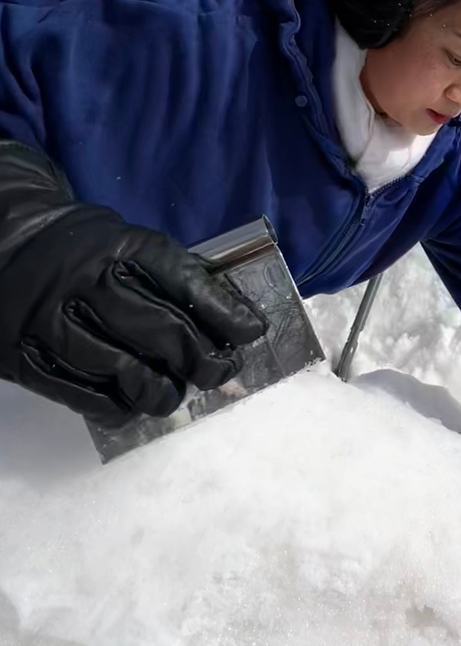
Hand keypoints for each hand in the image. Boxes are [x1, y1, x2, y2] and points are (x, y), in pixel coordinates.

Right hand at [0, 142, 265, 425]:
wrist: (0, 244)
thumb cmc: (80, 249)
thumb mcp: (121, 239)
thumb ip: (167, 273)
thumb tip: (230, 317)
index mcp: (116, 245)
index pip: (183, 280)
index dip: (224, 311)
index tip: (251, 332)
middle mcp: (83, 281)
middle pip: (161, 332)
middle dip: (202, 359)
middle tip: (219, 371)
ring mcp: (49, 320)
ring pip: (124, 370)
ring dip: (162, 391)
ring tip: (173, 394)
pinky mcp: (23, 356)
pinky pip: (81, 394)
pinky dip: (116, 407)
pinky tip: (132, 405)